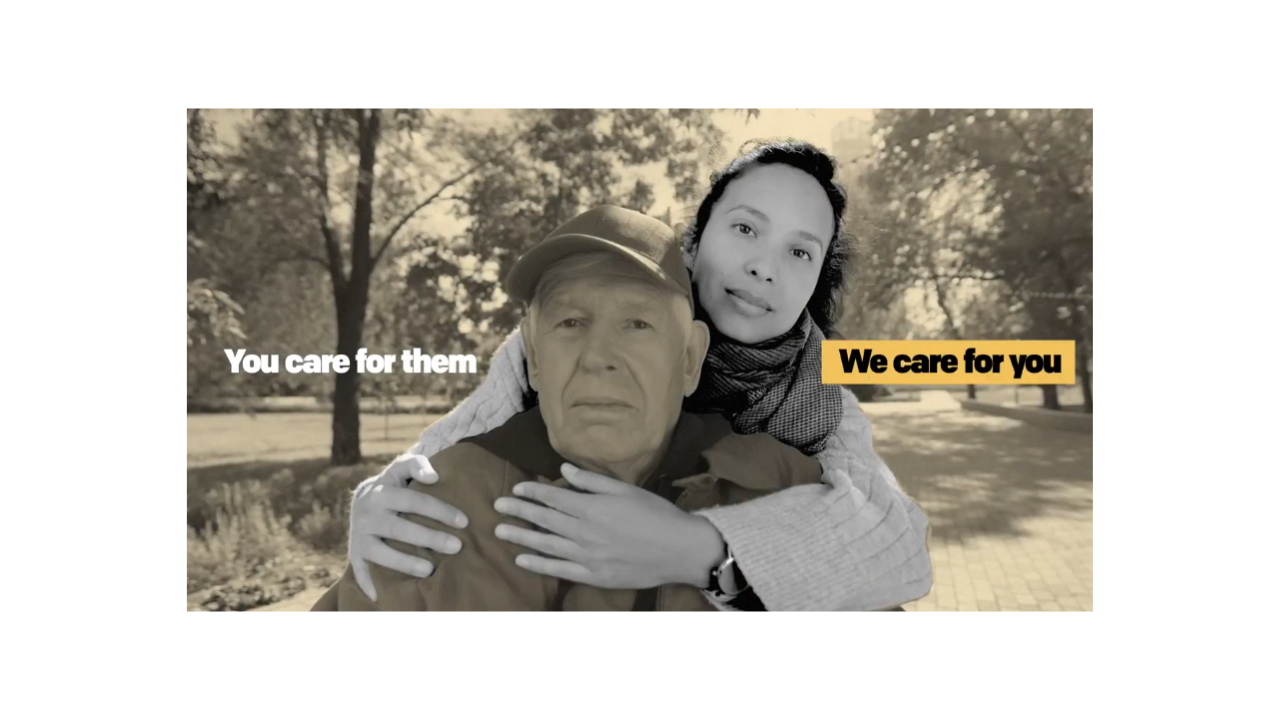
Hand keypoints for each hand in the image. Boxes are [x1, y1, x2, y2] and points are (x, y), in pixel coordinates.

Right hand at [349, 454, 469, 601]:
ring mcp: (360, 536)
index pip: (414, 501)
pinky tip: (381, 597)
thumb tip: (435, 476)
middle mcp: (367, 514)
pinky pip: (360, 571)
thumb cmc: (392, 485)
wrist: (360, 500)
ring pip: (381, 553)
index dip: (440, 511)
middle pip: (400, 529)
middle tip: (457, 547)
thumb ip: (417, 465)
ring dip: (405, 563)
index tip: (464, 521)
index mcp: (382, 493)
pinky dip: (368, 584)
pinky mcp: (355, 553)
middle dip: (430, 538)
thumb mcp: (401, 469)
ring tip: (430, 571)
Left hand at [492, 463, 723, 588]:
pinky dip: (538, 564)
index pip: (554, 497)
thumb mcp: (626, 490)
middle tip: (497, 506)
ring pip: (546, 544)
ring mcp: (588, 556)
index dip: (533, 492)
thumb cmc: (657, 514)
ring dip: (521, 536)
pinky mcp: (594, 575)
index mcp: (594, 507)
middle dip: (519, 511)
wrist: (680, 549)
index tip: (516, 489)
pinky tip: (521, 559)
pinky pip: (560, 569)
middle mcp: (586, 531)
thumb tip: (564, 469)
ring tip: (500, 530)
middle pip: (545, 519)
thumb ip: (592, 482)